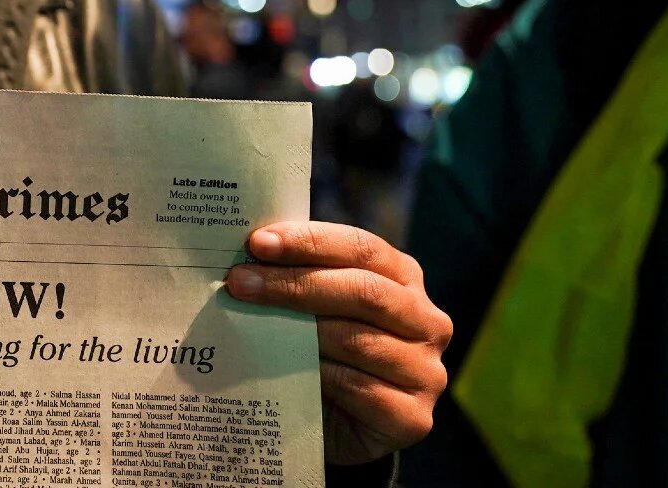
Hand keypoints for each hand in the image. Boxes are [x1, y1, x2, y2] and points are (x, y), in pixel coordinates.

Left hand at [225, 221, 451, 466]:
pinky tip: (282, 370)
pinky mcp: (413, 418)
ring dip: (298, 331)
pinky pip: (360, 389)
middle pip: (364, 291)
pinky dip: (318, 376)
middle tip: (240, 281)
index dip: (310, 241)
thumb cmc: (320, 353)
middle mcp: (427, 322)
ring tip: (249, 324)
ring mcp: (426, 372)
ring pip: (359, 341)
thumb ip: (296, 277)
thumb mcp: (314, 307)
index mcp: (404, 279)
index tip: (258, 242)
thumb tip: (247, 253)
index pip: (361, 247)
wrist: (332, 425)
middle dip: (296, 284)